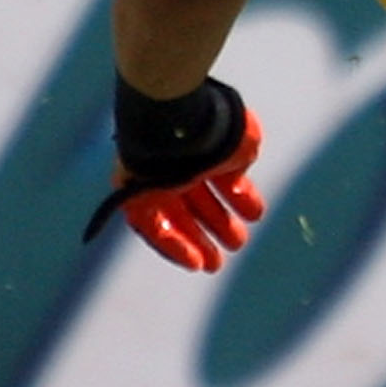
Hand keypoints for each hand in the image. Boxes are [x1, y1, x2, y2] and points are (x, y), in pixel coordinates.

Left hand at [85, 77, 266, 273]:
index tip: (252, 217)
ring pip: (176, 216)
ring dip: (197, 240)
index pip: (217, 176)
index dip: (235, 199)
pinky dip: (173, 245)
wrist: (177, 122)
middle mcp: (176, 159)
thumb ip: (240, 161)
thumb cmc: (213, 129)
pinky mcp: (134, 194)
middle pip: (195, 199)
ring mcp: (153, 176)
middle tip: (236, 244)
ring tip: (216, 264)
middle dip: (216, 225)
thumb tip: (238, 175)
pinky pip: (152, 226)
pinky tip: (194, 261)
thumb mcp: (242, 144)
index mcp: (202, 144)